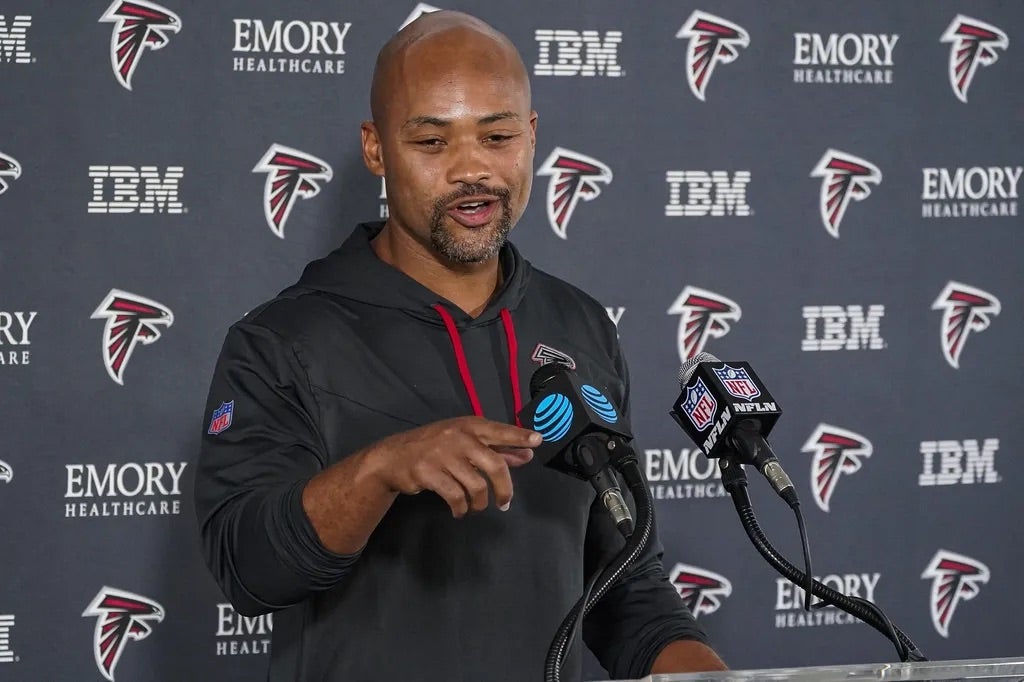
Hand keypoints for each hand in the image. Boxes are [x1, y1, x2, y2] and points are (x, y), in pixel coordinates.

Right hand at [372, 416, 540, 517]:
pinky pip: (455, 496)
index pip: (500, 431)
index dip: (519, 436)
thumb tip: (526, 454)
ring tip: (475, 507)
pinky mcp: (428, 472)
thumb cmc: (435, 447)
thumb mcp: (465, 442)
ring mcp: (443, 454)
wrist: (393, 456)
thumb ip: (496, 448)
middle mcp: (459, 437)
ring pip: (476, 485)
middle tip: (505, 503)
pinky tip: (460, 510)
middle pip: (494, 464)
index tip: (538, 441)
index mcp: (470, 426)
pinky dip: (461, 508)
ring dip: (479, 503)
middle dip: (504, 488)